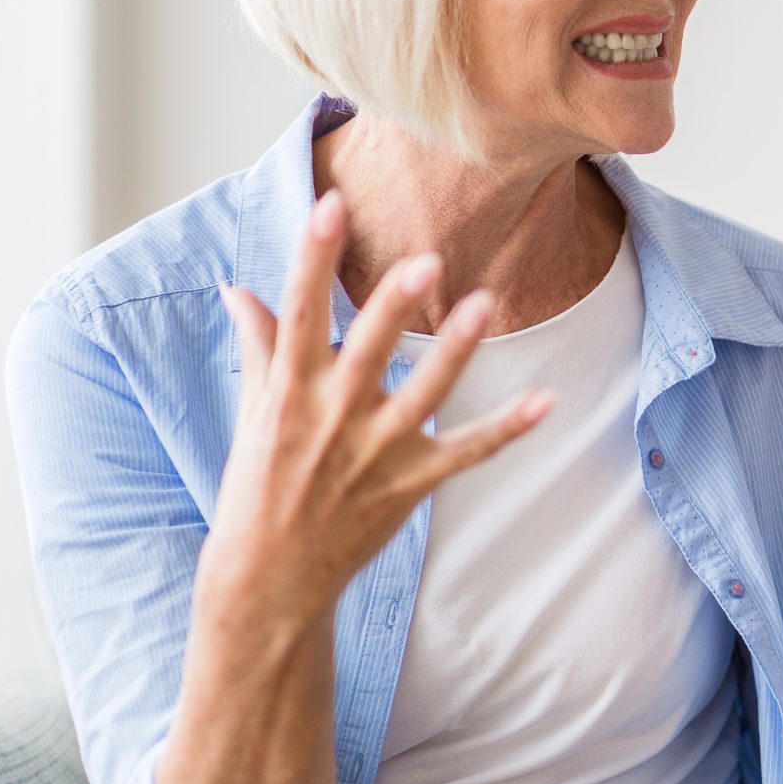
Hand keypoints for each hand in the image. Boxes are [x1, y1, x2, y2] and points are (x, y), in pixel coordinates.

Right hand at [198, 188, 553, 631]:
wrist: (266, 578)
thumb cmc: (258, 486)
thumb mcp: (253, 412)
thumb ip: (258, 346)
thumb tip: (237, 289)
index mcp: (289, 392)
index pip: (299, 312)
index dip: (312, 258)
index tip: (329, 205)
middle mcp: (330, 418)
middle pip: (366, 351)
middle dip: (392, 307)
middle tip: (426, 259)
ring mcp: (372, 455)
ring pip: (422, 396)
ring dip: (455, 352)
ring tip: (486, 305)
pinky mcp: (407, 487)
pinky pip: (464, 454)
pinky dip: (505, 430)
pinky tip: (545, 402)